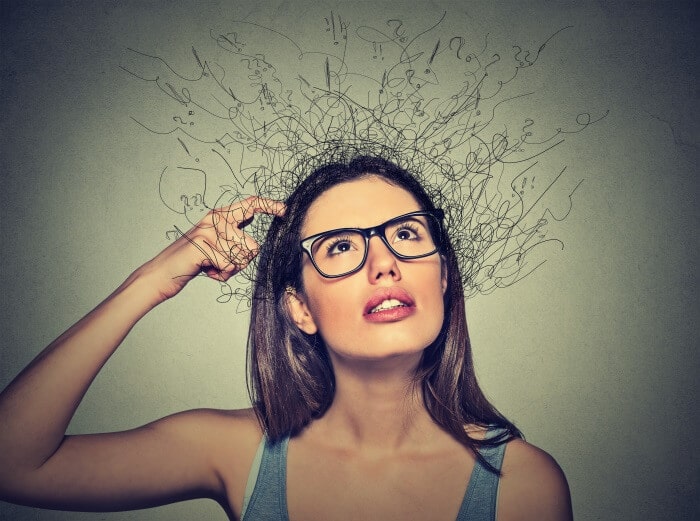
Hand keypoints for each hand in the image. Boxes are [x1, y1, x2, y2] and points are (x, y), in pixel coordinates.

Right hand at [139, 196, 285, 301]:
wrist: (162, 274)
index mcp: (219, 216)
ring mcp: (208, 230)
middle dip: (240, 263)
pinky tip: (205, 270)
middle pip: (251, 246)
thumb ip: (232, 234)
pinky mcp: (202, 245)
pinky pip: (228, 265)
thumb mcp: (215, 245)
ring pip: (241, 258)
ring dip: (228, 269)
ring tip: (211, 266)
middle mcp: (215, 219)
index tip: (285, 210)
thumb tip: (252, 224)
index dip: (268, 206)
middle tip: (220, 263)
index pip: (249, 205)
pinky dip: (220, 275)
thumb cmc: (193, 262)